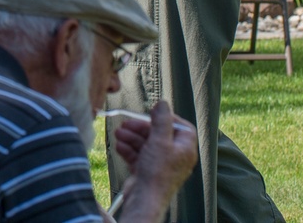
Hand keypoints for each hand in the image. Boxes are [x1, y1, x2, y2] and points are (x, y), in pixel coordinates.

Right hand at [116, 101, 197, 220]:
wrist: (145, 198)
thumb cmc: (157, 172)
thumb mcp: (160, 140)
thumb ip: (161, 120)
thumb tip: (163, 103)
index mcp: (184, 149)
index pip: (181, 127)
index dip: (167, 118)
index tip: (153, 113)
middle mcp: (174, 157)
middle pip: (158, 134)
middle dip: (141, 128)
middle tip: (127, 123)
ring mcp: (160, 164)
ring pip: (146, 145)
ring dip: (131, 137)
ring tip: (119, 134)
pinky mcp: (147, 171)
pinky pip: (138, 156)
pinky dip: (128, 150)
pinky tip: (120, 146)